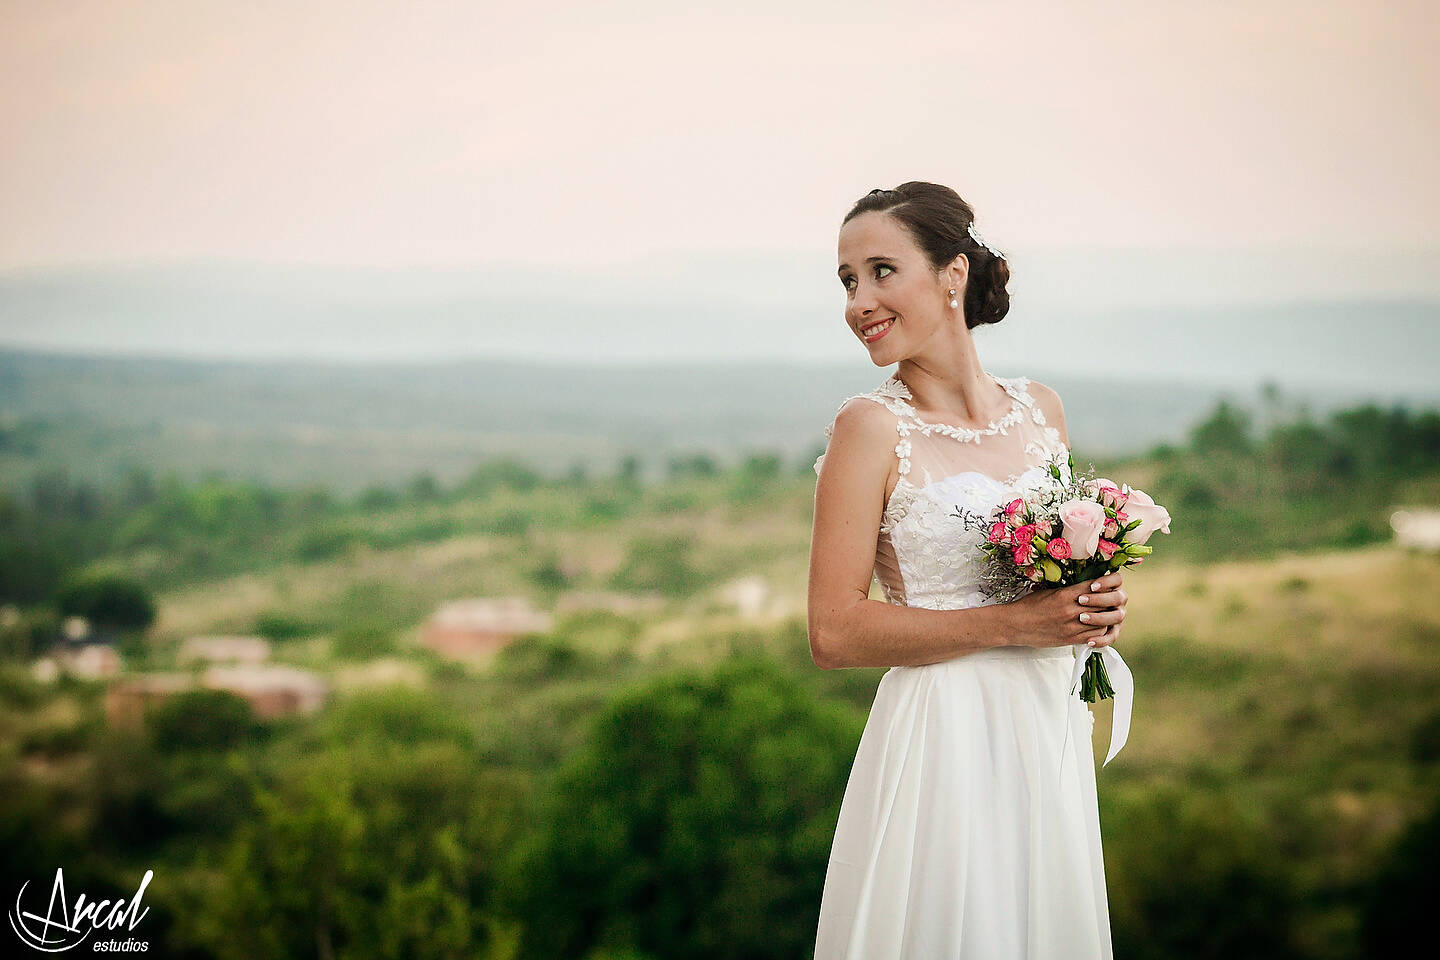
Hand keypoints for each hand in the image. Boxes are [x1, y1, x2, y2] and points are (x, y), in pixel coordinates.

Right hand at [1006, 571, 1126, 648]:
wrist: (1014, 625)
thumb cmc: (1028, 606)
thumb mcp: (1048, 592)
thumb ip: (1068, 591)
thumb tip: (1085, 589)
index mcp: (1064, 595)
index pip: (1094, 587)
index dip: (1105, 586)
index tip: (1107, 585)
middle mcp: (1070, 610)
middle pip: (1101, 605)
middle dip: (1109, 602)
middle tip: (1112, 600)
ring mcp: (1071, 626)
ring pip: (1102, 622)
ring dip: (1106, 618)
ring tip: (1105, 615)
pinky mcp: (1069, 639)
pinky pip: (1093, 636)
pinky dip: (1099, 632)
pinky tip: (1097, 628)